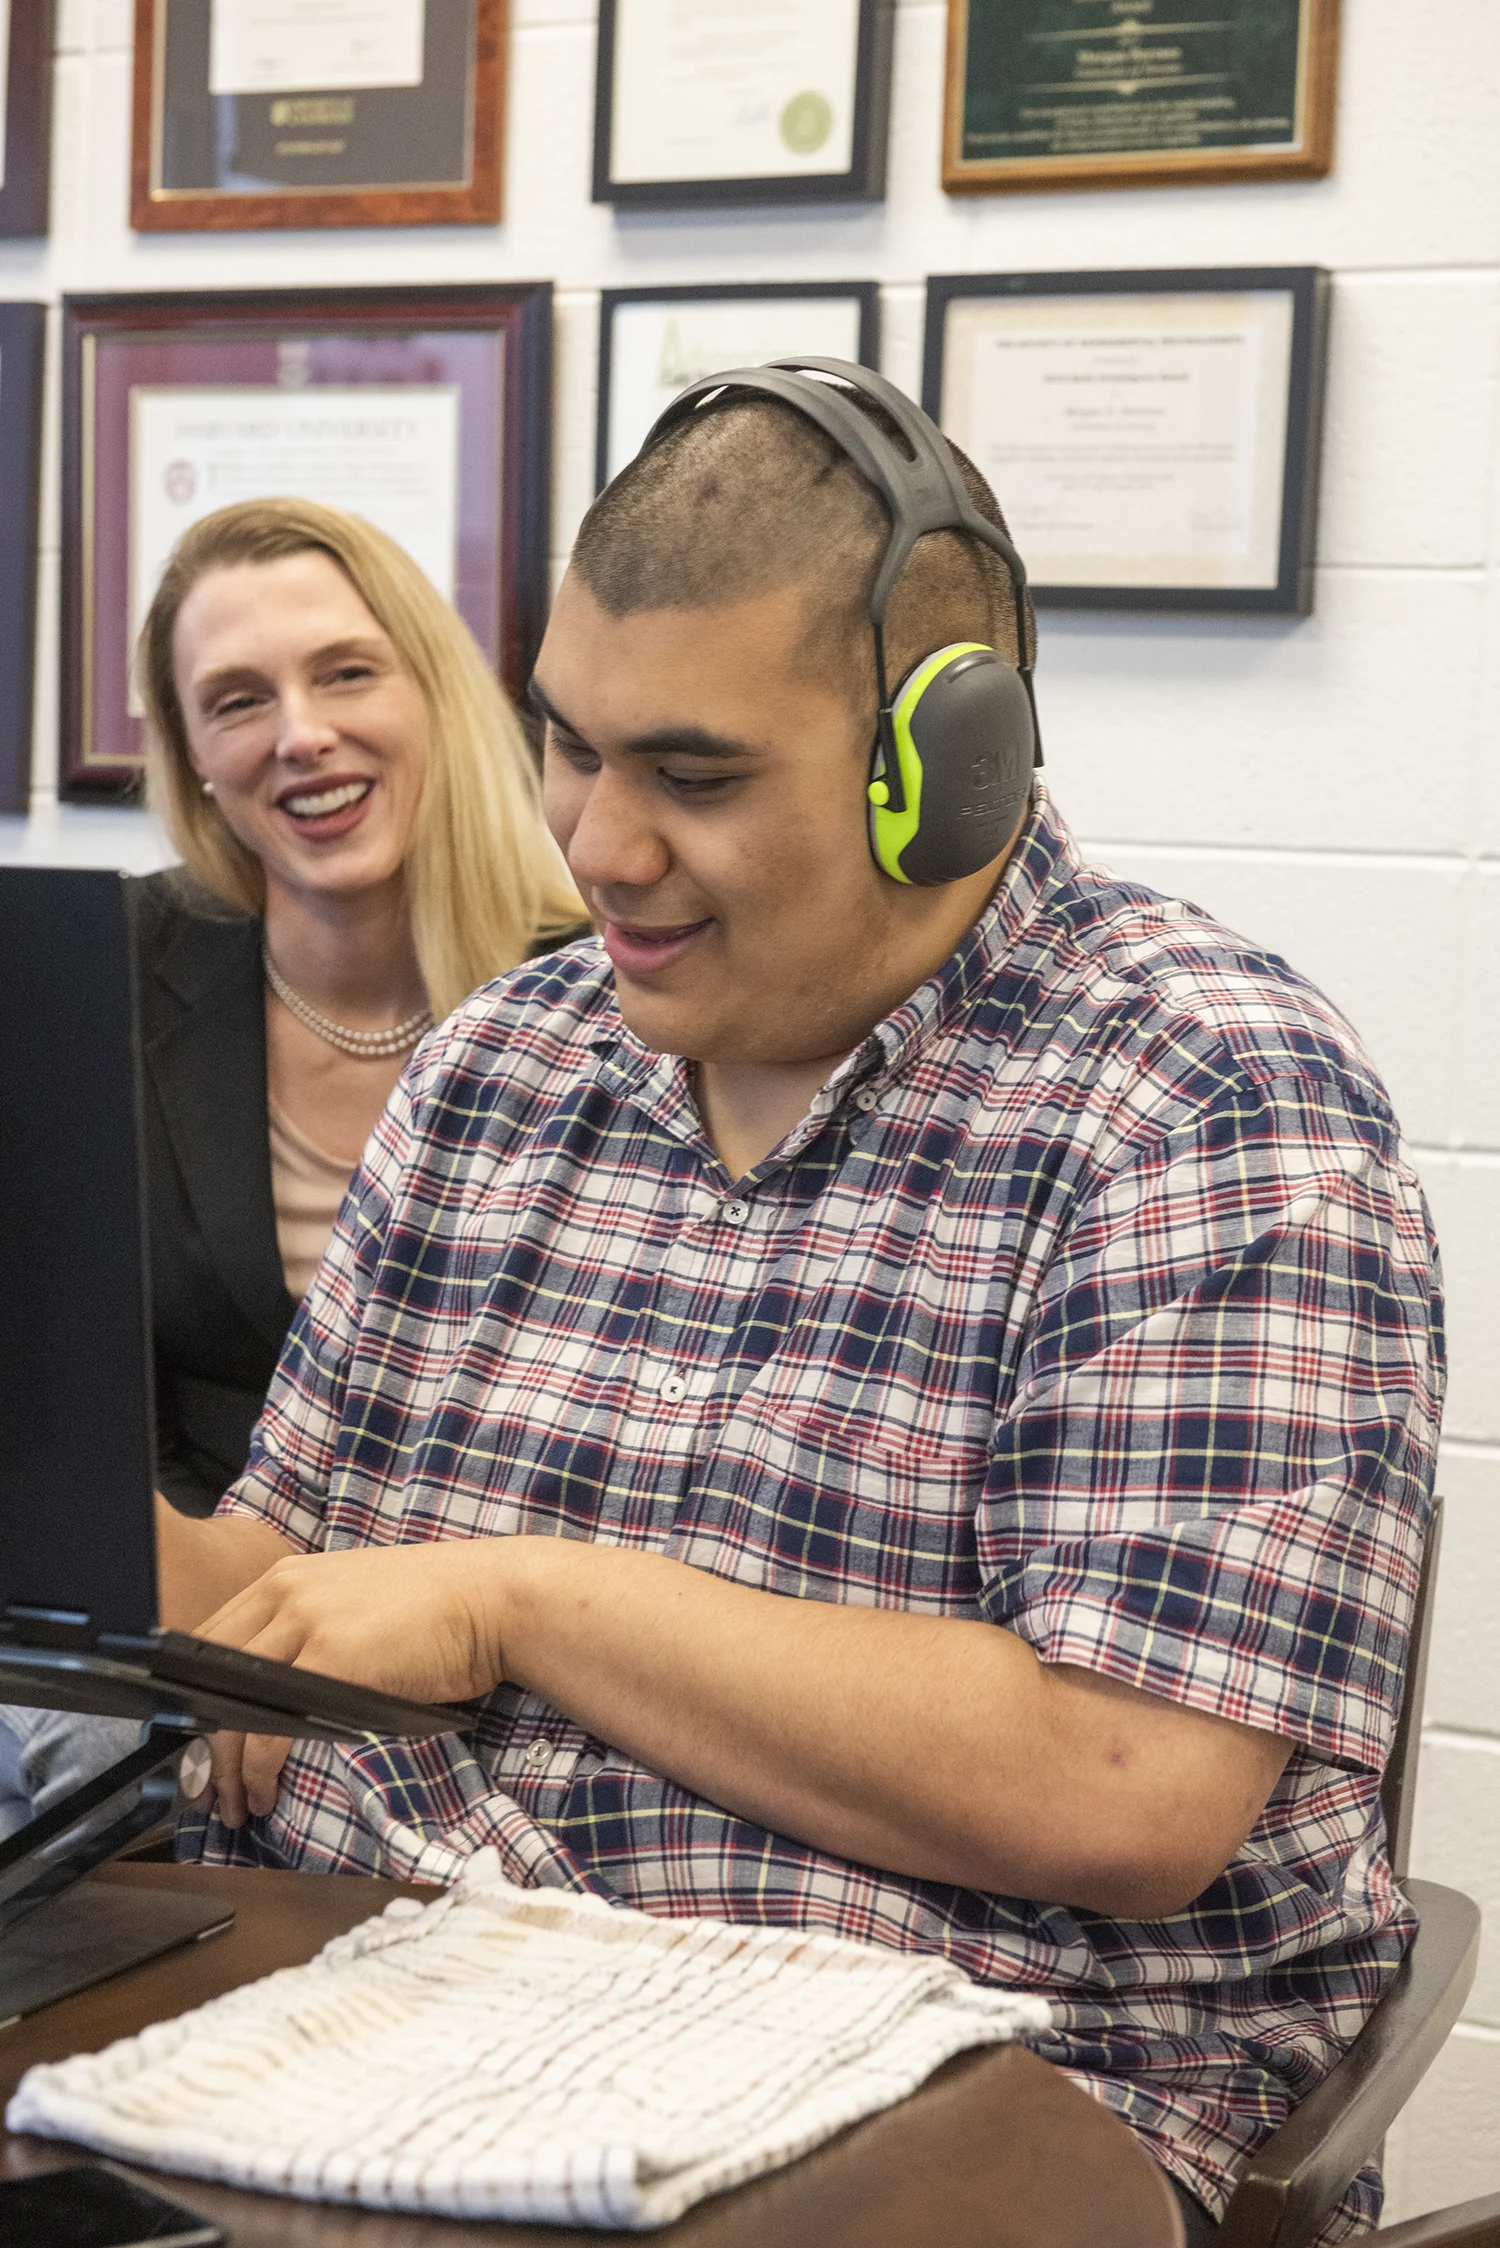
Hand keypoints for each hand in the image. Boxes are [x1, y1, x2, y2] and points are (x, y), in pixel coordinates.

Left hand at [186, 1539, 507, 1829]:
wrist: (492, 1597)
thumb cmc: (437, 1609)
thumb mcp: (354, 1606)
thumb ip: (309, 1632)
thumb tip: (273, 1690)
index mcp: (287, 1578)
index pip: (209, 1642)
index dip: (193, 1700)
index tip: (198, 1743)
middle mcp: (286, 1592)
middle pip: (208, 1676)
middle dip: (198, 1741)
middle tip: (204, 1786)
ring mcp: (307, 1620)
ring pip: (232, 1706)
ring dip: (224, 1768)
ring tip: (236, 1804)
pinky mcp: (332, 1657)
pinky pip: (271, 1725)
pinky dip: (259, 1768)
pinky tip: (266, 1791)